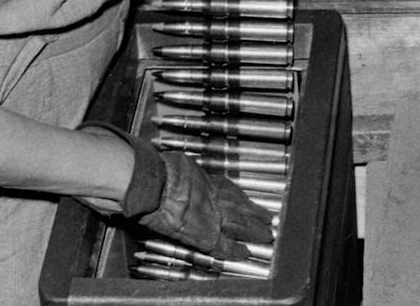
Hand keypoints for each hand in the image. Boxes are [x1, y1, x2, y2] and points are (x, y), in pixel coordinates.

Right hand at [83, 122, 273, 259]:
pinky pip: (223, 245)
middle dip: (254, 213)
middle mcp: (212, 197)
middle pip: (240, 206)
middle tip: (268, 218)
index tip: (249, 201)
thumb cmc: (156, 171)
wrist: (151, 184)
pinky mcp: (204, 234)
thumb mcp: (173, 164)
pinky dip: (234, 250)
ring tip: (266, 234)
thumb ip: (180, 172)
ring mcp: (210, 215)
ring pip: (239, 224)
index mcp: (204, 180)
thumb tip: (172, 167)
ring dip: (253, 230)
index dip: (241, 198)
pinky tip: (245, 254)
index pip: (229, 190)